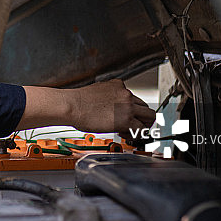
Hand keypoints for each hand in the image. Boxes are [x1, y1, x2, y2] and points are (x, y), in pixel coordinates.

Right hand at [19, 79, 154, 133]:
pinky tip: (125, 135)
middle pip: (145, 106)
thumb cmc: (78, 101)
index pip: (134, 97)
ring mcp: (128, 105)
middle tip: (133, 125)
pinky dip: (136, 134)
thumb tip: (110, 107)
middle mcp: (126, 94)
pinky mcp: (126, 118)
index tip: (125, 116)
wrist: (72, 105)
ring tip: (131, 131)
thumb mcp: (97, 91)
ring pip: (148, 116)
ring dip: (142, 125)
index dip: (131, 109)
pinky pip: (140, 129)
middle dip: (141, 117)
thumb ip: (109, 97)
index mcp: (118, 85)